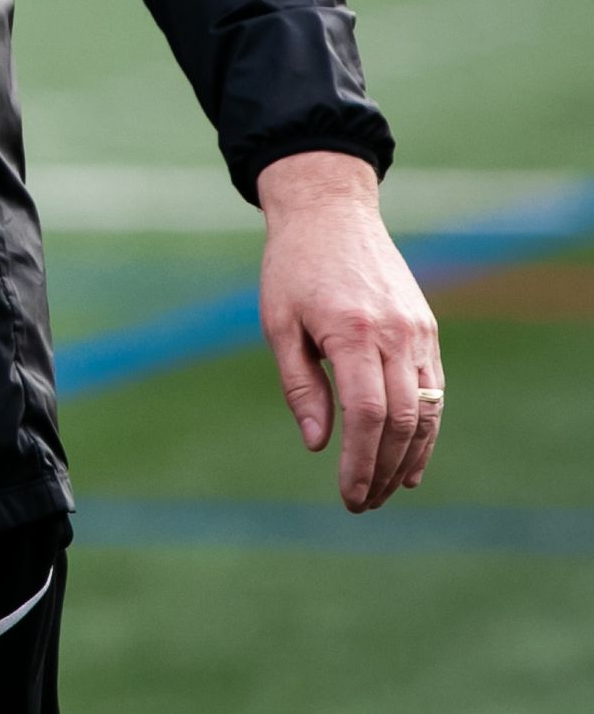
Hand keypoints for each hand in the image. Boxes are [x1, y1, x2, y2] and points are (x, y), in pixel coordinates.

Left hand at [257, 151, 444, 512]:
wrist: (330, 210)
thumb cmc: (293, 267)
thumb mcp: (279, 322)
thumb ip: (300, 386)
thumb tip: (319, 444)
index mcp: (351, 331)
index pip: (366, 415)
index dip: (360, 463)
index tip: (349, 496)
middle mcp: (393, 333)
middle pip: (401, 422)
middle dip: (384, 471)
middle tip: (364, 503)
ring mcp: (417, 330)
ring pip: (425, 412)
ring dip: (410, 459)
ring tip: (387, 491)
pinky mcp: (426, 328)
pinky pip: (433, 390)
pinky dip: (426, 429)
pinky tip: (412, 460)